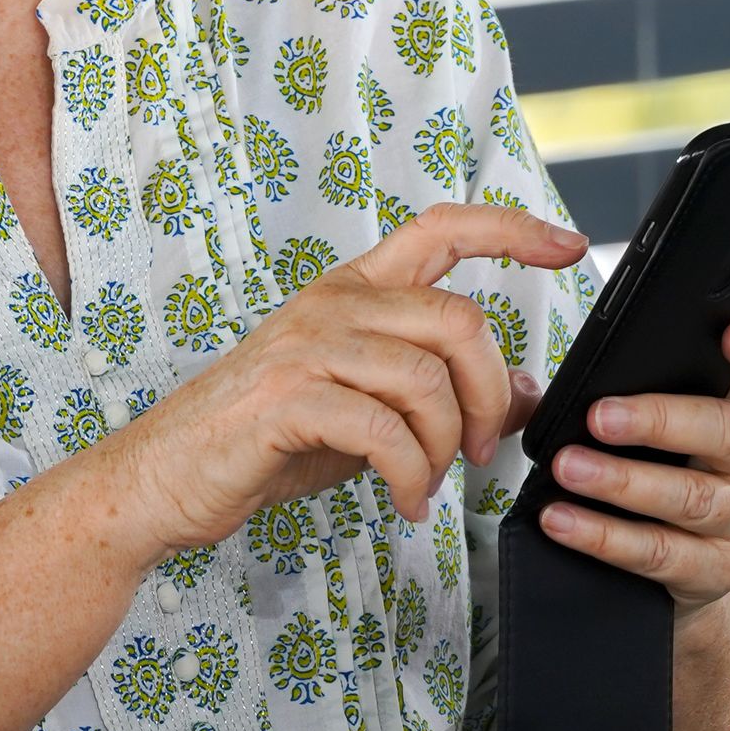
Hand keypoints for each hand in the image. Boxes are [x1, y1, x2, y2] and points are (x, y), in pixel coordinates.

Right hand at [88, 202, 587, 553]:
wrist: (162, 480)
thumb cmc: (264, 442)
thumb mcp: (370, 411)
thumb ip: (442, 395)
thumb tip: (527, 391)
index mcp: (354, 292)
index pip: (443, 230)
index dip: (511, 231)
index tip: (567, 246)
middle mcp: (333, 305)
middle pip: (458, 319)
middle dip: (491, 394)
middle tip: (484, 450)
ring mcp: (307, 348)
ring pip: (427, 379)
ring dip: (449, 446)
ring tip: (431, 485)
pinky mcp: (286, 399)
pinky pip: (384, 430)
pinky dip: (411, 475)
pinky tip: (406, 501)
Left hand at [529, 315, 729, 620]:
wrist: (697, 564)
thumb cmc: (678, 464)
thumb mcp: (680, 419)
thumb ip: (645, 387)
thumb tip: (560, 381)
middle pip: (728, 433)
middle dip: (660, 421)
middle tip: (600, 416)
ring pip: (688, 498)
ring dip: (620, 481)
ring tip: (567, 467)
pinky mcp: (713, 569)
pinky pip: (656, 552)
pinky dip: (602, 536)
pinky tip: (560, 519)